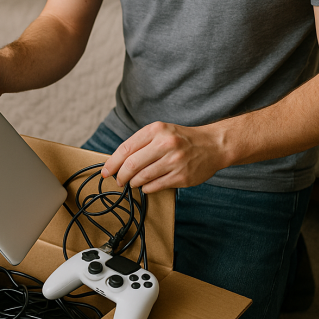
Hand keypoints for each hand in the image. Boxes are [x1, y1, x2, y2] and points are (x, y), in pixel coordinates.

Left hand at [101, 122, 229, 193]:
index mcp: (156, 130)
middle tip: (119, 181)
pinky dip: (146, 188)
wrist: (213, 145)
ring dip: (133, 183)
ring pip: (142, 178)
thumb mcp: (161, 131)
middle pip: (131, 165)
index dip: (112, 162)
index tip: (106, 171)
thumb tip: (117, 162)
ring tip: (133, 182)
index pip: (126, 148)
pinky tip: (146, 185)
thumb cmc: (182, 139)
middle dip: (120, 176)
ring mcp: (174, 161)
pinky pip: (154, 186)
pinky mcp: (181, 176)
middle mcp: (165, 144)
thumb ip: (141, 143)